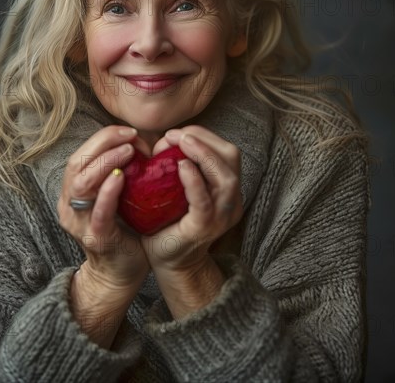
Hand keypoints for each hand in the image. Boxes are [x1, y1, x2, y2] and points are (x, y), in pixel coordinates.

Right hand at [57, 125, 150, 346]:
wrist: (120, 273)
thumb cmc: (123, 229)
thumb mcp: (117, 195)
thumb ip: (120, 170)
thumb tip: (139, 141)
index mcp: (73, 191)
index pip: (81, 154)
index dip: (103, 138)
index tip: (128, 132)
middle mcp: (69, 204)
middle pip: (77, 163)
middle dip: (103, 143)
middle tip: (130, 135)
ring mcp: (79, 222)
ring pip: (82, 183)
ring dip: (105, 161)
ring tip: (128, 151)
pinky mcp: (96, 237)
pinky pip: (99, 211)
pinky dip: (108, 191)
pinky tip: (121, 177)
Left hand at [142, 126, 243, 316]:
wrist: (167, 261)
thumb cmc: (169, 220)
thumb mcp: (177, 187)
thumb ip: (175, 163)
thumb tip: (164, 140)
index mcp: (227, 188)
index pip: (226, 151)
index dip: (204, 136)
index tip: (178, 133)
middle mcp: (230, 200)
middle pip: (231, 157)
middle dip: (204, 139)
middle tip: (176, 135)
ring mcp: (221, 216)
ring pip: (225, 178)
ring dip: (203, 154)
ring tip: (181, 142)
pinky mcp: (204, 228)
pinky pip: (204, 201)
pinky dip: (194, 181)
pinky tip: (181, 166)